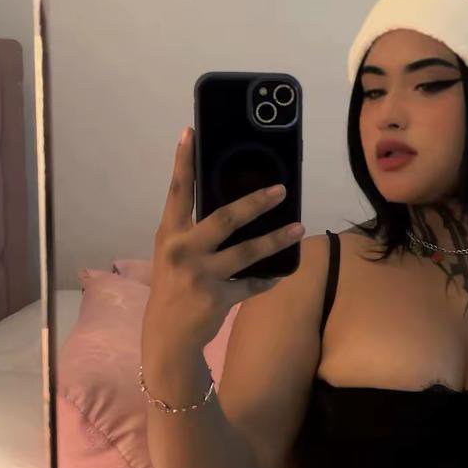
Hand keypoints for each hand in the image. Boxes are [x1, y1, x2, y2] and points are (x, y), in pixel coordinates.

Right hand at [144, 126, 303, 355]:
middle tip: (281, 189)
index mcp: (169, 234)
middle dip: (255, 202)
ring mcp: (200, 274)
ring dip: (276, 239)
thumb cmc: (173, 287)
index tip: (190, 132)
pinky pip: (252, 284)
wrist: (167, 336)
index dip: (184, 161)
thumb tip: (235, 208)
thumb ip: (194, 231)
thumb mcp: (174, 254)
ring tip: (299, 228)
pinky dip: (268, 279)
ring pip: (247, 252)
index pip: (178, 191)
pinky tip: (282, 273)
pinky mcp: (216, 297)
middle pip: (224, 218)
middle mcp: (182, 250)